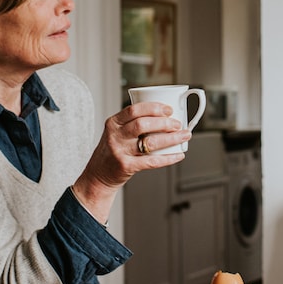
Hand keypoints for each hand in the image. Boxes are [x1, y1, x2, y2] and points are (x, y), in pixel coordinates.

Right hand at [71, 101, 189, 222]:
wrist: (98, 175)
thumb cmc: (113, 151)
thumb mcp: (116, 133)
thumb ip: (133, 124)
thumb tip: (166, 116)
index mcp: (113, 123)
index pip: (134, 110)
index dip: (153, 108)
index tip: (168, 109)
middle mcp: (115, 136)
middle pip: (142, 124)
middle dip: (164, 122)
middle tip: (177, 123)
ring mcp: (120, 152)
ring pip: (149, 142)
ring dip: (171, 138)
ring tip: (184, 135)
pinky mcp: (126, 166)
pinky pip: (151, 162)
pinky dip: (168, 158)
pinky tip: (179, 155)